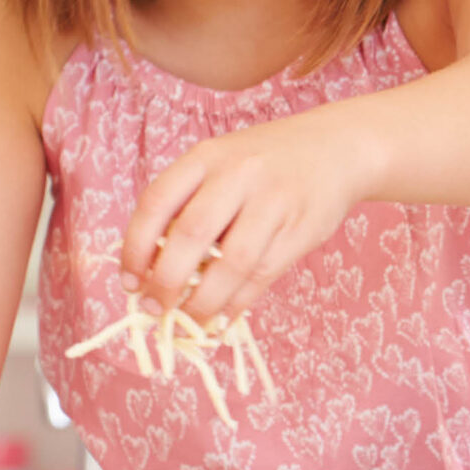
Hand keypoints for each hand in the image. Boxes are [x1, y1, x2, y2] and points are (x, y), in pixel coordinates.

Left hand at [123, 113, 368, 325]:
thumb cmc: (268, 162)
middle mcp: (239, 174)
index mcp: (207, 156)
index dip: (135, 249)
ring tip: (189, 321)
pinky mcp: (302, 229)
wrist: (339, 148)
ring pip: (232, 263)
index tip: (130, 282)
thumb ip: (190, 202)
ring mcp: (274, 202)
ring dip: (204, 301)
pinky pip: (264, 275)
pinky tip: (224, 315)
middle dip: (166, 281)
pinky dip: (239, 303)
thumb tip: (153, 269)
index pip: (156, 203)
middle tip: (154, 308)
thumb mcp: (222, 163)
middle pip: (191, 235)